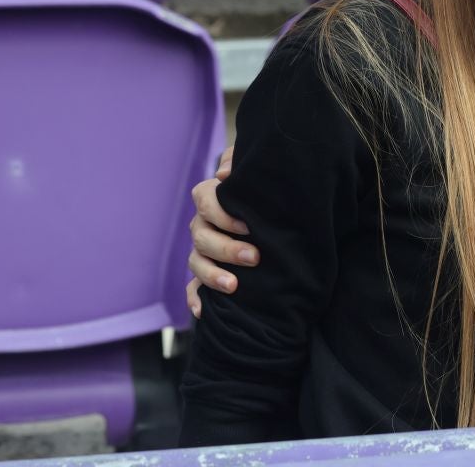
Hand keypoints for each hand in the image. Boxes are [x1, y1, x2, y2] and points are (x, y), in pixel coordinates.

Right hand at [185, 146, 253, 318]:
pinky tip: (204, 311)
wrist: (281, 218)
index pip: (204, 200)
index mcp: (214, 200)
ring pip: (195, 262)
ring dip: (212, 275)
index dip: (222, 214)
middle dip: (226, 249)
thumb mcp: (259, 175)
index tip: (248, 225)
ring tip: (234, 287)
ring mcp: (203, 251)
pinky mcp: (207, 274)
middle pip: (201, 236)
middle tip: (254, 258)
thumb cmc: (267, 193)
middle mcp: (204, 225)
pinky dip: (196, 299)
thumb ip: (240, 163)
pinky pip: (193, 288)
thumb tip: (224, 173)